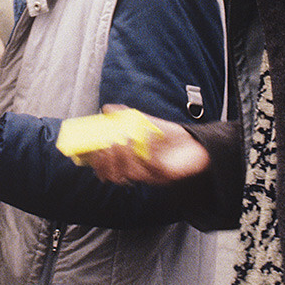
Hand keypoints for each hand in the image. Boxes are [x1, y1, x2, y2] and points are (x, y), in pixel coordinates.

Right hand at [78, 105, 210, 185]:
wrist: (194, 143)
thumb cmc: (166, 136)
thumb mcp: (143, 122)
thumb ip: (124, 115)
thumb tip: (106, 109)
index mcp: (129, 163)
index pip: (107, 170)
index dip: (97, 163)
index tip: (90, 149)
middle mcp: (138, 172)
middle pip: (115, 176)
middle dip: (106, 162)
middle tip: (105, 146)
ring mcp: (152, 175)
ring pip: (131, 173)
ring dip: (125, 156)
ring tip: (124, 139)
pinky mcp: (166, 175)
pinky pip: (152, 166)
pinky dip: (147, 150)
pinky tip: (146, 136)